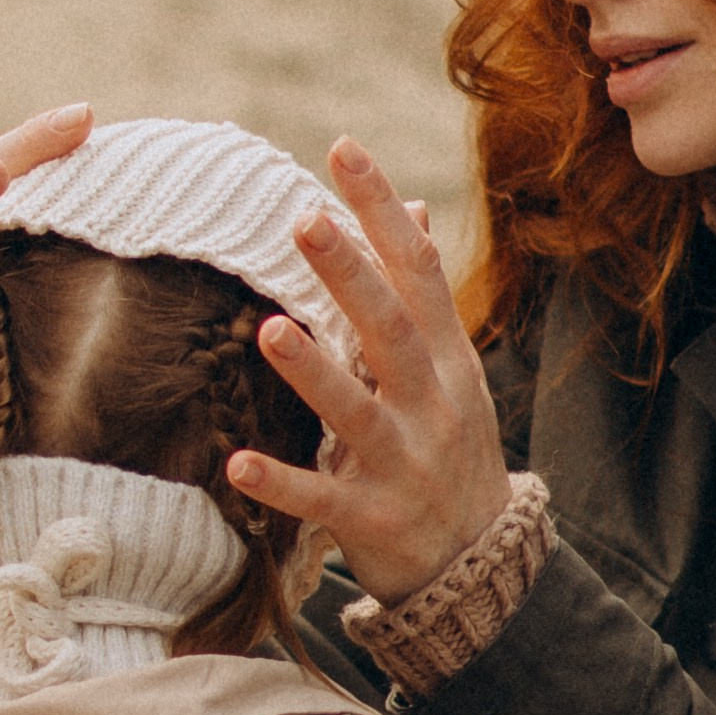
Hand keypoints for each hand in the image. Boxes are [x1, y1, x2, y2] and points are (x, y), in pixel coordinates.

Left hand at [227, 137, 514, 604]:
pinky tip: (236, 464)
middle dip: (349, 272)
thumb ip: (427, 297)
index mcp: (447, 359)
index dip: (382, 209)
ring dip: (314, 371)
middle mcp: (431, 404)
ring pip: (357, 412)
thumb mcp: (454, 371)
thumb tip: (416, 211)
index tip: (341, 149)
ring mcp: (404, 464)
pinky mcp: (371, 519)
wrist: (478, 565)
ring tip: (268, 327)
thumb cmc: (452, 451)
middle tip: (301, 217)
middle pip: (391, 328)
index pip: (418, 270)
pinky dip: (282, 484)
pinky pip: (322, 499)